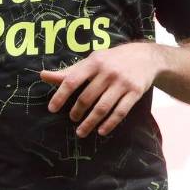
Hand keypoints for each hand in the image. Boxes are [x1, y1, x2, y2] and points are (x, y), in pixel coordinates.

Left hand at [41, 43, 163, 136]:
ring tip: (81, 132)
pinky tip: (101, 131)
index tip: (52, 109)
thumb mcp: (92, 61)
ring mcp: (122, 83)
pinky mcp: (135, 92)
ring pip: (102, 108)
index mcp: (94, 62)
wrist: (147, 57)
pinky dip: (109, 124)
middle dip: (77, 112)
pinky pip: (120, 112)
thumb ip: (69, 72)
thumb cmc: (113, 60)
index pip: (72, 80)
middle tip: (72, 119)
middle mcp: (108, 72)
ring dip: (90, 123)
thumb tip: (43, 76)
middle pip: (87, 97)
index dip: (60, 96)